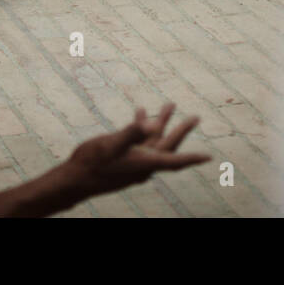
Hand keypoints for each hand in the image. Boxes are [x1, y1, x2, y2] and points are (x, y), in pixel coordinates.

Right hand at [63, 104, 210, 199]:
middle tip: (195, 117)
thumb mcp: (112, 145)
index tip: (209, 157)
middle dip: (181, 130)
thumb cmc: (92, 163)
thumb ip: (132, 133)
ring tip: (168, 104)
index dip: (192, 157)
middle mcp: (143, 165)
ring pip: (154, 141)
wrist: (74, 180)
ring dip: (160, 124)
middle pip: (168, 146)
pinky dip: (142, 128)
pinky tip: (138, 112)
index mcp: (145, 163)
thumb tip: (152, 125)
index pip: (175, 160)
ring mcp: (133, 162)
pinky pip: (140, 141)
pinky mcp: (124, 159)